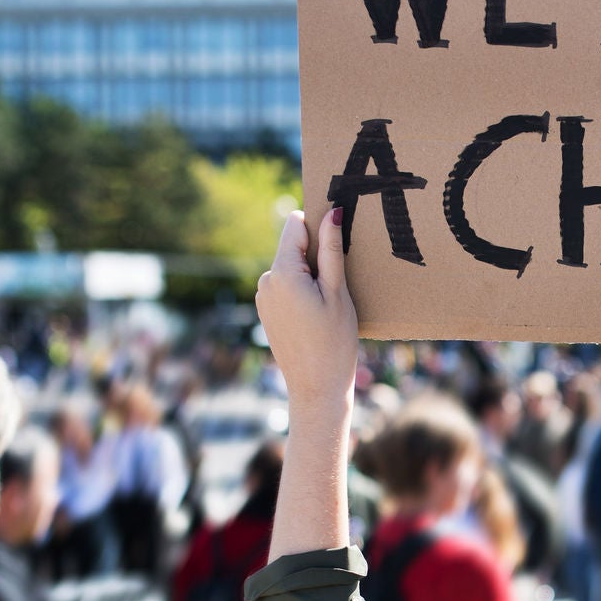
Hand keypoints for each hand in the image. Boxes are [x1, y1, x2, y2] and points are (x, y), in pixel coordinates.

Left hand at [256, 208, 357, 417]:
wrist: (316, 388)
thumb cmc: (334, 342)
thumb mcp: (337, 292)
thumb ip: (331, 250)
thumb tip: (332, 212)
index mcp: (282, 273)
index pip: (295, 225)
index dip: (318, 228)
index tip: (336, 245)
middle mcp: (266, 281)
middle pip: (293, 247)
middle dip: (315, 257)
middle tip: (337, 286)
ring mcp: (263, 297)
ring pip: (290, 268)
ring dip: (310, 276)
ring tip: (327, 306)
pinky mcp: (266, 311)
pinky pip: (285, 287)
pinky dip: (301, 292)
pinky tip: (316, 316)